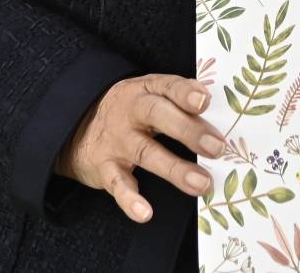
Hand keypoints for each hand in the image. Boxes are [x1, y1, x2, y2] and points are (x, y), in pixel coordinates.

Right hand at [56, 74, 223, 222]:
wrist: (77, 127)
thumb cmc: (131, 111)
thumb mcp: (150, 95)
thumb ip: (179, 101)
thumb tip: (221, 113)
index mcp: (145, 90)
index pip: (166, 86)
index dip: (185, 92)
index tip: (204, 101)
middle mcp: (130, 112)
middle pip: (157, 115)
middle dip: (188, 130)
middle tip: (217, 147)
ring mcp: (117, 140)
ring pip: (145, 152)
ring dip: (175, 169)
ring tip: (201, 184)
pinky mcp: (105, 168)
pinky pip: (118, 185)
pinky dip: (130, 200)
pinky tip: (145, 213)